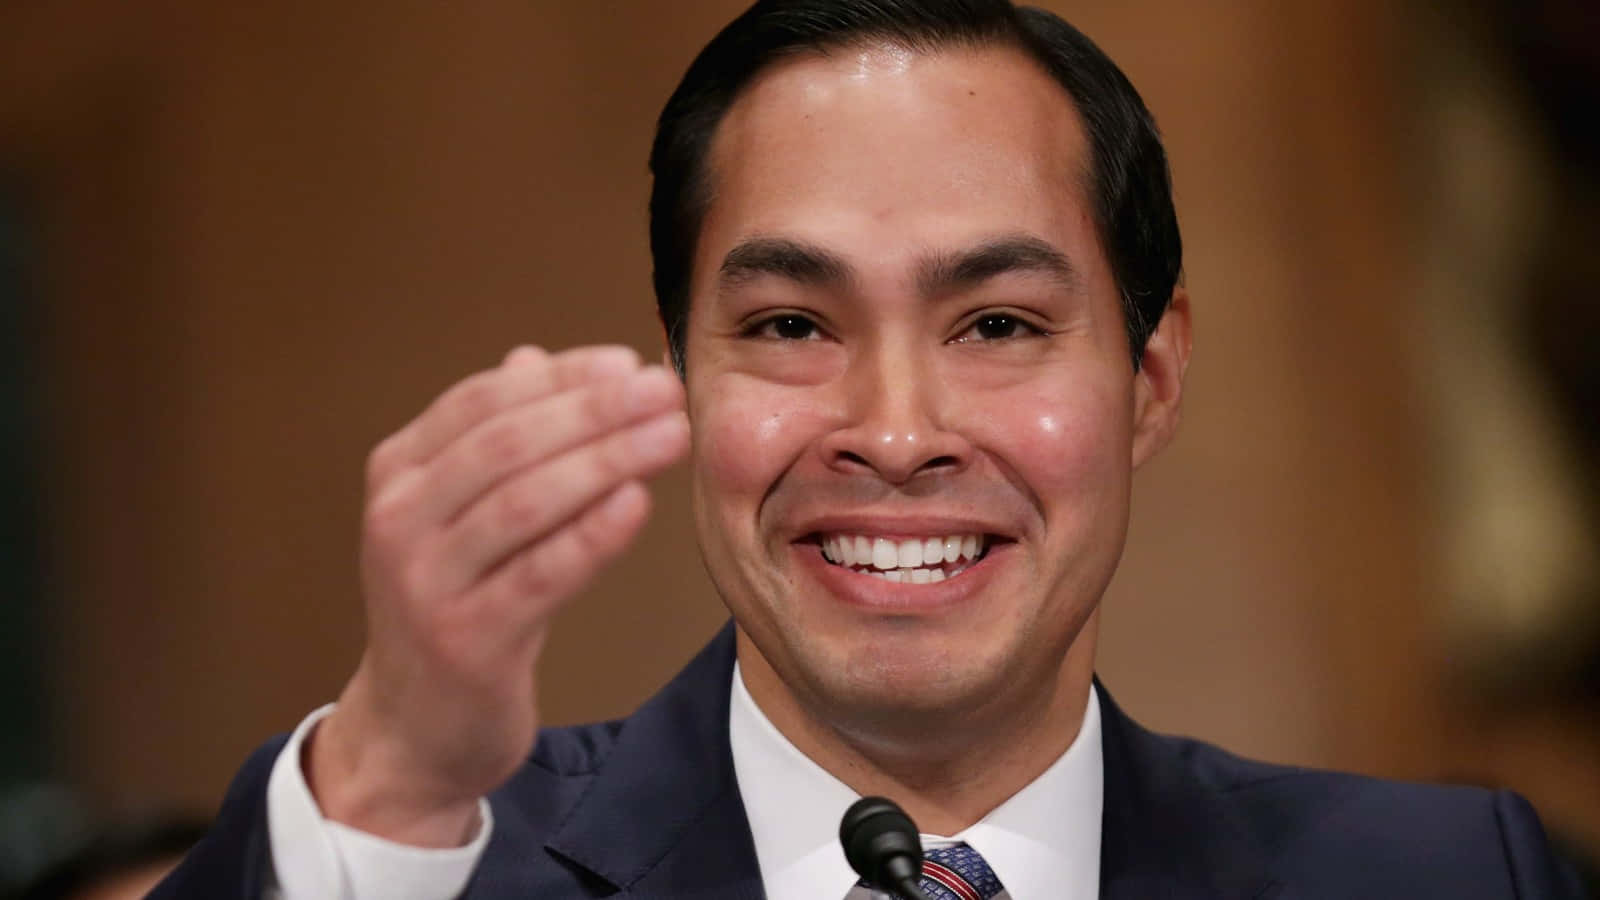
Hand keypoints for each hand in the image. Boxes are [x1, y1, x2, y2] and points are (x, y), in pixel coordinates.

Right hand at [306, 345, 687, 844]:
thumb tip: (534, 358)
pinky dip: (592, 535)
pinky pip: (539, 576)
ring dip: (607, 460)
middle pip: (507, 443)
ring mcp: (426, 583)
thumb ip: (494, 440)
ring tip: (670, 435)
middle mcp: (399, 520)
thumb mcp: (460, 518)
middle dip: (595, 410)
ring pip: (524, 502)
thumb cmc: (455, 607)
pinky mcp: (466, 641)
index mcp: (398, 474)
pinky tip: (639, 502)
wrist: (414, 729)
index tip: (630, 362)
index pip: (482, 401)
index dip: (561, 376)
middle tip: (665, 390)